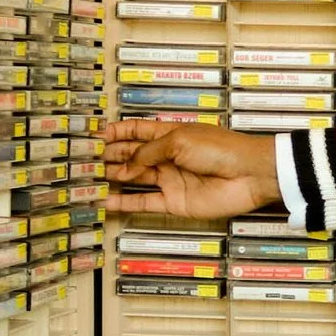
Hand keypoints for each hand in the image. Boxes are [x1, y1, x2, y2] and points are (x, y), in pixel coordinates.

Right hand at [102, 119, 281, 220]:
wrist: (249, 175)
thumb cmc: (222, 150)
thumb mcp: (179, 140)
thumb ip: (149, 151)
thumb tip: (127, 164)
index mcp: (170, 134)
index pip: (136, 131)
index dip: (115, 133)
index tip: (94, 136)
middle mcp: (167, 157)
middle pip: (131, 156)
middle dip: (109, 156)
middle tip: (85, 159)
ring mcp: (170, 180)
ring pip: (134, 179)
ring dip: (113, 179)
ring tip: (89, 179)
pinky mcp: (174, 202)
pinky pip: (144, 203)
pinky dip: (125, 203)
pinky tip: (106, 201)